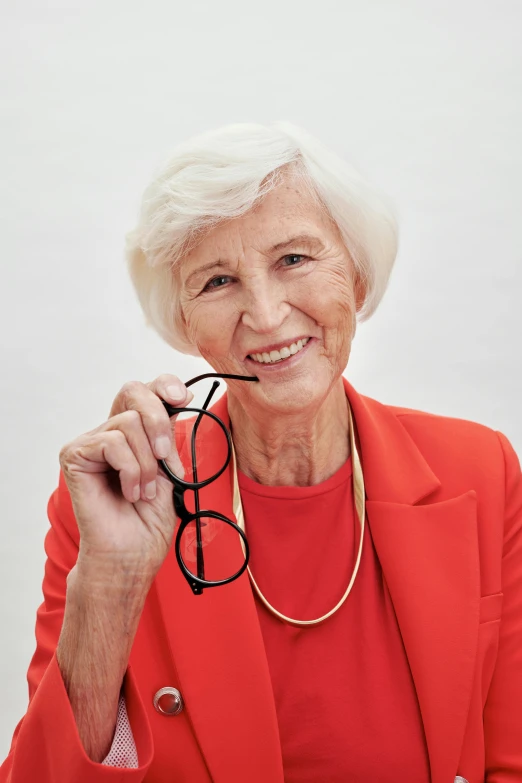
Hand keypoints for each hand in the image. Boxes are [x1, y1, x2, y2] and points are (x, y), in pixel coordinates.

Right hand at [59, 374, 193, 583]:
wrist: (131, 554)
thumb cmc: (147, 521)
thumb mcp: (169, 470)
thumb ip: (167, 437)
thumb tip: (176, 403)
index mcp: (133, 434)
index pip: (144, 391)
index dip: (163, 385)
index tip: (182, 398)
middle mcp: (109, 432)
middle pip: (133, 392)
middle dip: (159, 421)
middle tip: (165, 458)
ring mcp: (90, 443)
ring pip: (129, 422)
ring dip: (146, 463)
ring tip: (145, 491)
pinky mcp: (75, 455)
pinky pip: (113, 442)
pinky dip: (130, 470)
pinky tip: (129, 492)